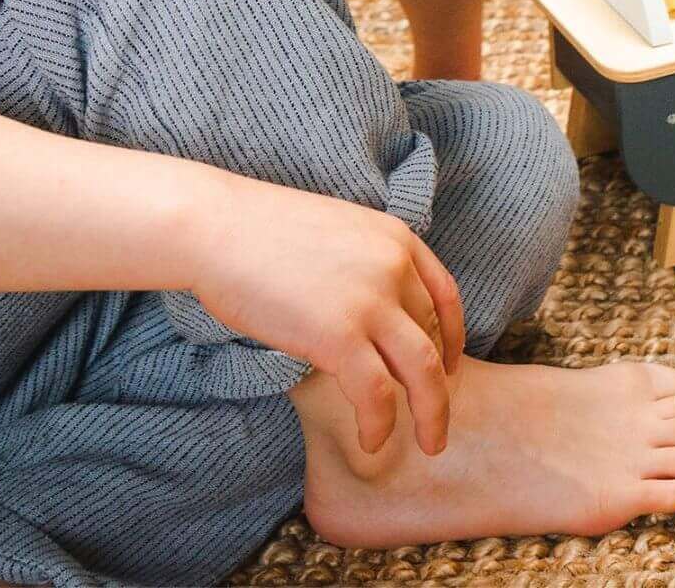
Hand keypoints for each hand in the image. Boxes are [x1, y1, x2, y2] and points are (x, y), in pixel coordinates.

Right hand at [183, 168, 465, 456]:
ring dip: (430, 414)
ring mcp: (371, 301)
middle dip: (443, 386)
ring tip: (427, 445)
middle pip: (436, 337)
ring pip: (422, 370)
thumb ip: (364, 265)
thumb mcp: (338, 235)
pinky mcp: (339, 335)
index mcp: (397, 239)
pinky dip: (379, 423)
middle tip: (438, 423)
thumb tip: (367, 305)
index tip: (450, 367)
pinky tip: (371, 442)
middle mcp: (395, 267)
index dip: (454, 336)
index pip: (446, 295)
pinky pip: (376, 392)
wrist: (219, 229)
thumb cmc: (262, 233)